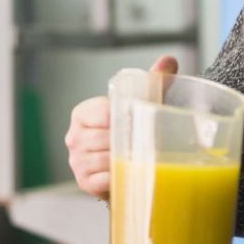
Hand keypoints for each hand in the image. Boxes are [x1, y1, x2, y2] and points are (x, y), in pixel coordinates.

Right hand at [65, 55, 178, 198]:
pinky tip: (129, 174)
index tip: (140, 123)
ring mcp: (77, 162)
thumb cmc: (134, 131)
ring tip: (139, 158)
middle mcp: (74, 137)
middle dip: (128, 142)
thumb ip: (154, 81)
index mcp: (83, 113)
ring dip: (126, 160)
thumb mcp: (143, 105)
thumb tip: (169, 60)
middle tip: (147, 143)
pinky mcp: (85, 183)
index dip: (124, 119)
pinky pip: (104, 180)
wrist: (129, 164)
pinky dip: (120, 178)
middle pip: (103, 139)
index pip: (102, 113)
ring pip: (105, 160)